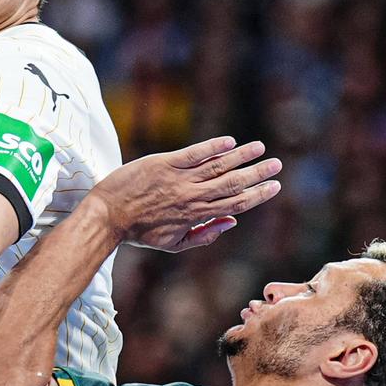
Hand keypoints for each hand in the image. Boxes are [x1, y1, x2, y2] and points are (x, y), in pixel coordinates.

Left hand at [94, 136, 280, 251]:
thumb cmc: (139, 232)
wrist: (108, 216)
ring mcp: (179, 179)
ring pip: (218, 166)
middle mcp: (192, 196)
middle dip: (257, 174)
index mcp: (196, 215)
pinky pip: (194, 154)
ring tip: (260, 148)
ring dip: (242, 156)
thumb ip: (204, 236)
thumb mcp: (173, 244)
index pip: (235, 204)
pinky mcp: (164, 163)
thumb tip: (231, 222)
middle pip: (233, 184)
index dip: (257, 195)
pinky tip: (230, 141)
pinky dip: (213, 147)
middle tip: (277, 165)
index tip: (274, 186)